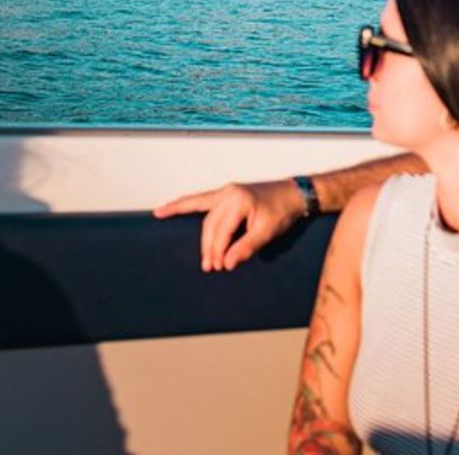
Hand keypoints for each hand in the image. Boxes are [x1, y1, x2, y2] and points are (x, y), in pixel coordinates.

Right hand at [153, 179, 305, 271]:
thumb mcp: (267, 232)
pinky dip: (183, 206)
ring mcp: (224, 192)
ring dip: (202, 238)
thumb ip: (246, 247)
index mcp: (238, 200)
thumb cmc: (283, 210)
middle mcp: (227, 193)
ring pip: (203, 216)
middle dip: (209, 248)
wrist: (294, 193)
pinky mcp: (224, 194)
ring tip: (203, 258)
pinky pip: (199, 201)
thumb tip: (228, 264)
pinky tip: (164, 211)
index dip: (219, 251)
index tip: (219, 268)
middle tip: (210, 268)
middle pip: (210, 225)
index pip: (221, 231)